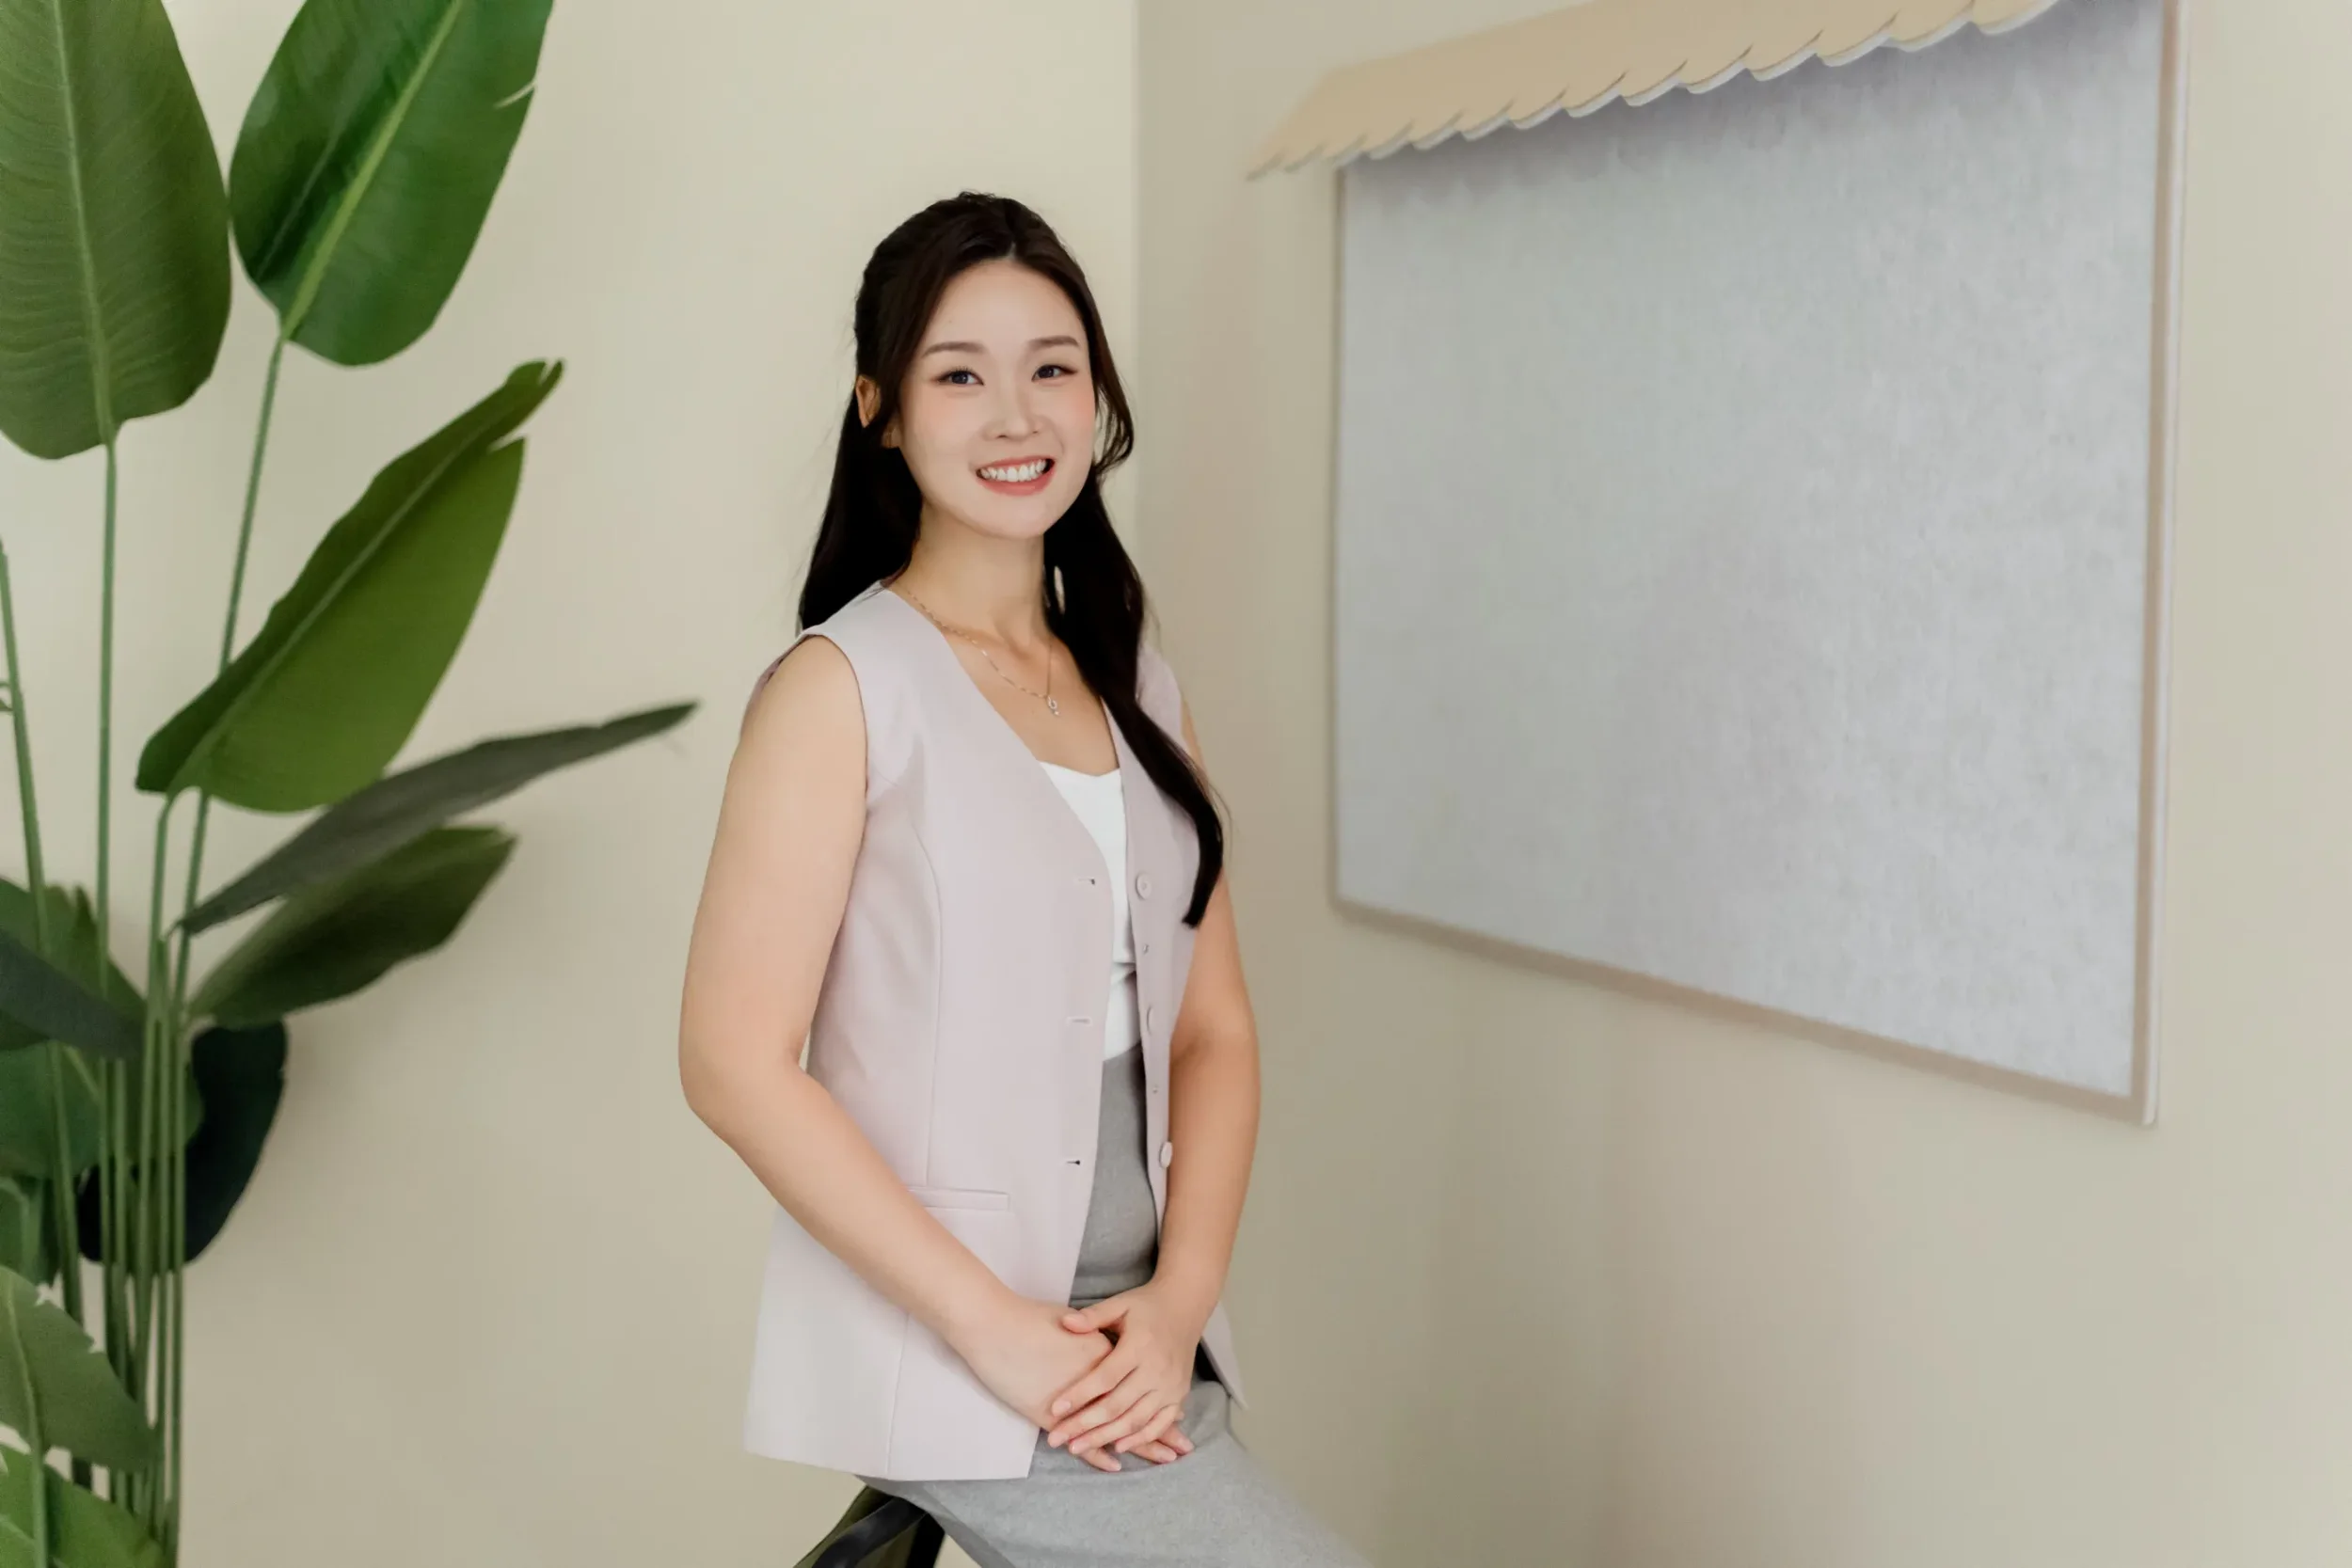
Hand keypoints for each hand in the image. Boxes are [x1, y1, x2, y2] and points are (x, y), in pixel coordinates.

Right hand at [947, 1291, 1190, 1470]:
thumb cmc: (1027, 1319)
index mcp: (1101, 1355)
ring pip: (1113, 1427)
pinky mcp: (1048, 1414)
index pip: (1137, 1385)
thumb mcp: (1068, 1321)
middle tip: (1181, 1447)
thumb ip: (1090, 1333)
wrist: (992, 1323)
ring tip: (1163, 1459)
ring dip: (1137, 1444)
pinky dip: (1097, 1453)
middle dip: (1158, 1431)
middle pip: (1134, 1409)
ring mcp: (1072, 1401)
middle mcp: (1094, 1380)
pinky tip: (1113, 1463)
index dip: (1159, 1401)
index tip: (1181, 1416)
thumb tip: (1102, 1342)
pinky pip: (1079, 1439)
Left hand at [1044, 1282, 1205, 1462]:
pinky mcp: (1179, 1396)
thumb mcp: (1120, 1304)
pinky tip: (1117, 1448)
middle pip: (1117, 1405)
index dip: (1079, 1395)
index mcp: (1139, 1346)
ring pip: (1135, 1420)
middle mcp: (1157, 1370)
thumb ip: (1093, 1316)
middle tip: (1057, 1439)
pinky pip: (1159, 1424)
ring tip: (1077, 1447)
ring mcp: (1170, 1386)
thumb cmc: (1146, 1306)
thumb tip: (1065, 1322)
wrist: (1186, 1306)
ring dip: (1105, 1437)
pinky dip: (1140, 1438)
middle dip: (1084, 1425)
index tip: (1054, 1409)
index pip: (1105, 1377)